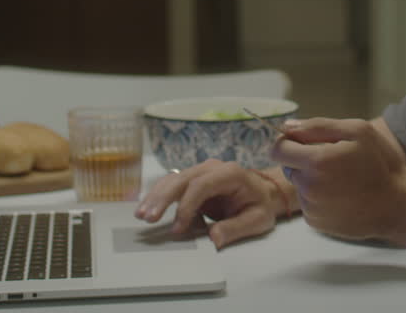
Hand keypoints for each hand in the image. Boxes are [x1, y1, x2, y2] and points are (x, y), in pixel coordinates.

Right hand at [133, 159, 284, 248]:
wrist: (264, 193)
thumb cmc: (261, 205)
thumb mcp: (257, 220)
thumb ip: (236, 228)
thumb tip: (213, 238)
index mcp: (230, 173)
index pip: (202, 185)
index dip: (187, 206)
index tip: (178, 228)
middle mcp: (212, 168)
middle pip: (182, 179)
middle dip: (163, 198)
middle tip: (148, 218)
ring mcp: (201, 172)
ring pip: (172, 180)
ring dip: (156, 197)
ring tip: (141, 215)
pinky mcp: (193, 180)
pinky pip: (172, 186)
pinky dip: (158, 196)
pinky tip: (146, 209)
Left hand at [272, 117, 405, 246]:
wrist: (398, 205)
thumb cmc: (381, 164)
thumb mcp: (358, 132)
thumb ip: (318, 126)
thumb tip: (287, 126)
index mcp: (316, 161)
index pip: (278, 149)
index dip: (288, 142)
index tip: (303, 142)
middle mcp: (308, 187)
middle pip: (288, 167)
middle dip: (302, 160)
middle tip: (331, 160)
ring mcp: (311, 208)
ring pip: (299, 186)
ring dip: (312, 179)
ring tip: (341, 180)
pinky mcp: (316, 223)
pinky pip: (308, 203)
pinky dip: (318, 198)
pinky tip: (341, 195)